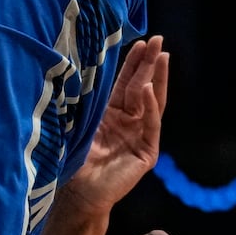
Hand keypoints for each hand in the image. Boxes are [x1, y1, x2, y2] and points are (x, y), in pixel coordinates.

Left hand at [57, 36, 168, 224]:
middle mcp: (130, 123)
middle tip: (157, 40)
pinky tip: (149, 88)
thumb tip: (81, 68)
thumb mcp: (80, 124)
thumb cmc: (74, 161)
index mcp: (113, 115)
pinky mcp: (146, 153)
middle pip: (143, 86)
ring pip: (153, 101)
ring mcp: (140, 137)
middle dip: (149, 63)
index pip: (126, 83)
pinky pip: (151, 124)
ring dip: (157, 78)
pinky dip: (151, 107)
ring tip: (161, 56)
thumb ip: (88, 102)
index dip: (132, 63)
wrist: (78, 195)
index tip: (138, 42)